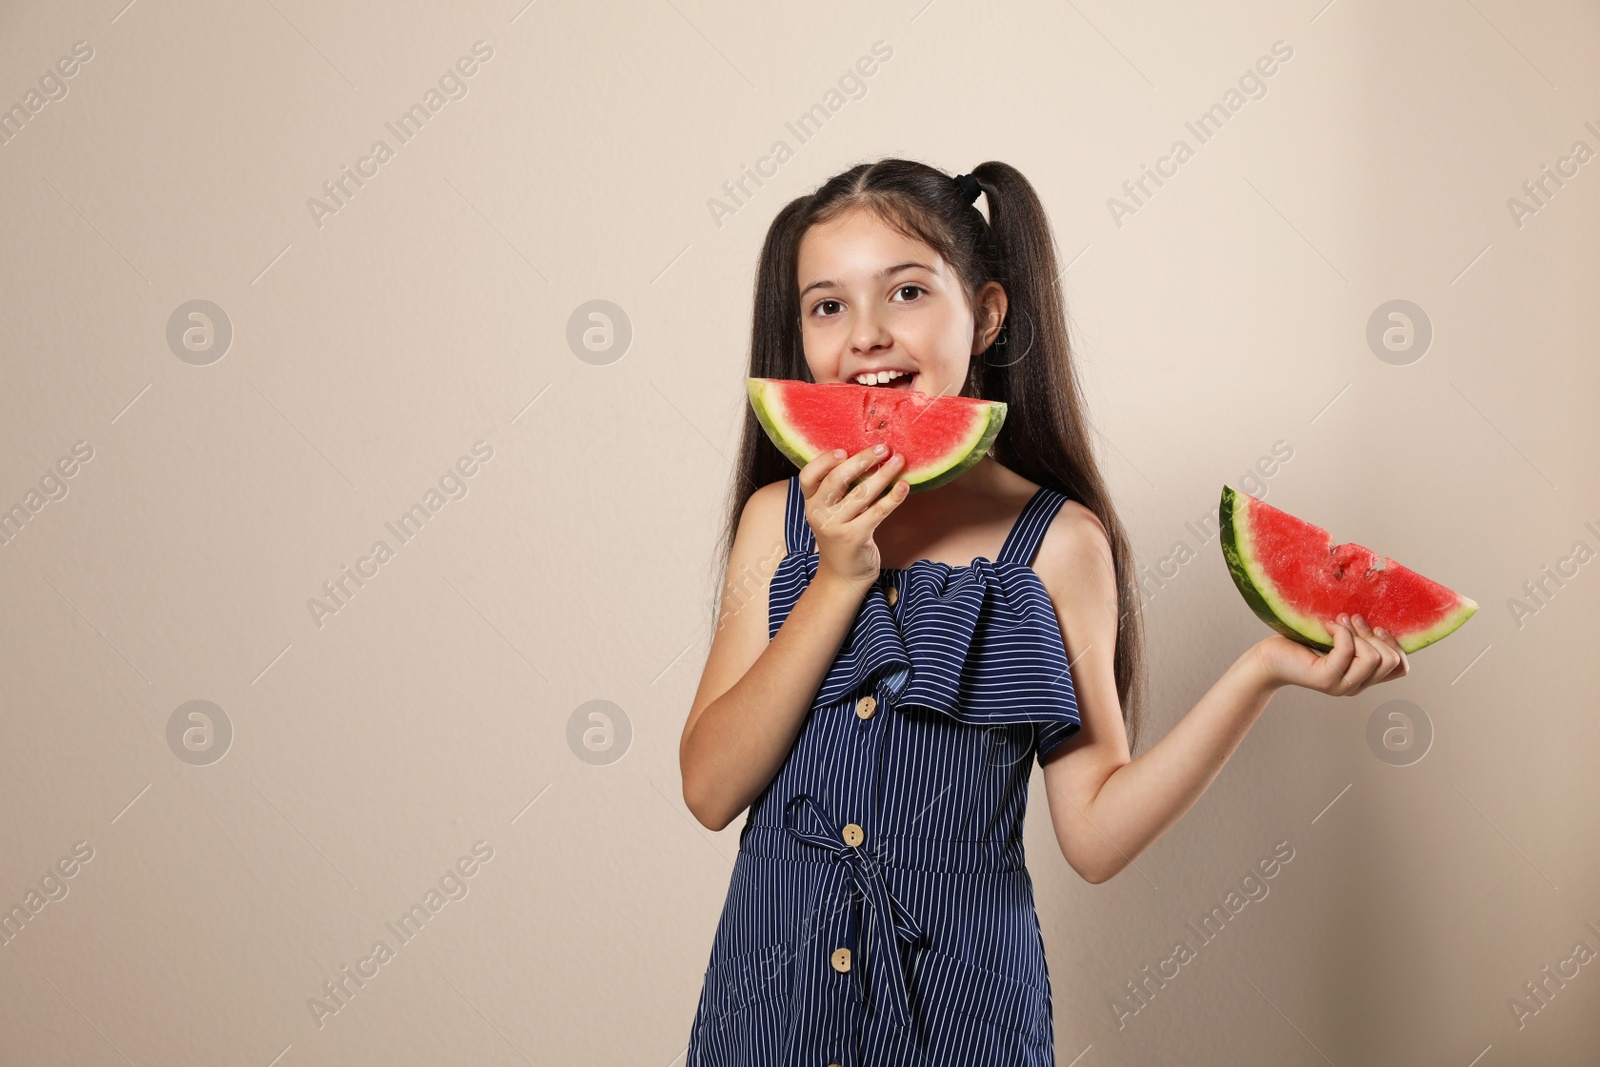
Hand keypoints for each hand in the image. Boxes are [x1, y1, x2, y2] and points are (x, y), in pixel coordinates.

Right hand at [799, 445, 908, 587]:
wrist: (844, 576)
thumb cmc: (842, 536)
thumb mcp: (830, 513)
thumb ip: (839, 490)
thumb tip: (868, 456)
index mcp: (811, 503)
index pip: (808, 476)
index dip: (824, 461)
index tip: (844, 450)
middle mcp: (818, 513)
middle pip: (837, 480)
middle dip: (862, 461)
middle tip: (883, 448)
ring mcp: (835, 526)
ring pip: (861, 493)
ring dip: (883, 474)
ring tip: (899, 460)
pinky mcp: (854, 537)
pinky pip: (876, 512)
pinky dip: (893, 498)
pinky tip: (904, 487)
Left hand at [1250, 613, 1409, 695]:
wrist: (1269, 657)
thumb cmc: (1303, 644)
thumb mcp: (1341, 639)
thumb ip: (1361, 638)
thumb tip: (1383, 619)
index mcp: (1364, 677)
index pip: (1401, 669)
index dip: (1396, 645)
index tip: (1376, 627)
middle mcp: (1356, 686)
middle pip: (1390, 660)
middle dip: (1374, 634)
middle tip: (1351, 620)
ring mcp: (1343, 686)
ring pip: (1374, 657)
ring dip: (1357, 632)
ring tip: (1337, 622)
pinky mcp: (1327, 679)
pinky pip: (1348, 649)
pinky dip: (1339, 632)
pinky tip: (1325, 627)